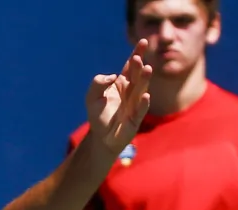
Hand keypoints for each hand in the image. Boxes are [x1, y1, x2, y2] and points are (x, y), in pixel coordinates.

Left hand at [85, 41, 151, 155]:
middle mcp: (131, 91)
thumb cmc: (98, 116)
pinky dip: (143, 103)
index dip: (137, 54)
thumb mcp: (91, 97)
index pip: (130, 66)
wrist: (101, 138)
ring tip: (147, 69)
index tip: (143, 42)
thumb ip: (97, 84)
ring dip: (144, 80)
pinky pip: (141, 110)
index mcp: (122, 83)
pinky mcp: (136, 119)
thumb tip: (113, 77)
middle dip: (138, 66)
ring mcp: (135, 104)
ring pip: (141, 90)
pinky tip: (145, 96)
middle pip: (136, 75)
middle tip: (138, 59)